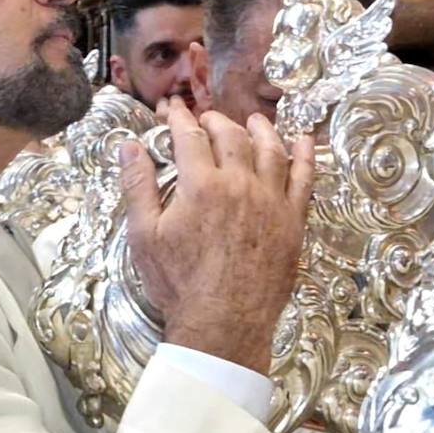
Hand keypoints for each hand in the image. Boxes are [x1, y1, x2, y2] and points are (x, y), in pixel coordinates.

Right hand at [119, 97, 314, 373]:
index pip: (189, 136)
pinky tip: (303, 140)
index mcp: (200, 184)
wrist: (223, 323)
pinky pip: (304, 179)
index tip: (173, 109)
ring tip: (253, 120)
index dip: (179, 118)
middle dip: (216, 121)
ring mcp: (271, 201)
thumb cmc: (180, 283)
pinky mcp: (293, 221)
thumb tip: (128, 146)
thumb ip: (137, 186)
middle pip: (231, 136)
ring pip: (270, 149)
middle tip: (206, 119)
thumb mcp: (145, 235)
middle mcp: (239, 184)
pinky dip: (305, 155)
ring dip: (261, 129)